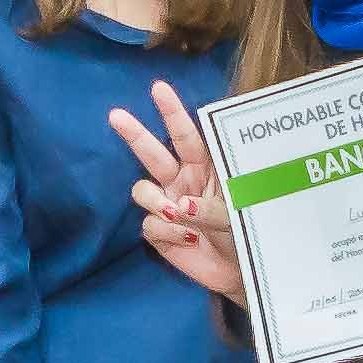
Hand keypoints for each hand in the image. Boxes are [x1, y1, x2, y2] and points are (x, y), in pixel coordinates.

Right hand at [108, 80, 244, 303]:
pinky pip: (149, 224)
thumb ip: (209, 208)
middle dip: (134, 134)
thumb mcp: (236, 215)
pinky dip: (167, 232)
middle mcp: (182, 181)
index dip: (172, 112)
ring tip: (178, 217)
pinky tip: (187, 240)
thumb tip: (179, 206)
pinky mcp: (158, 232)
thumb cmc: (247, 234)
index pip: (186, 135)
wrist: (240, 273)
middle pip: (152, 153)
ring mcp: (168, 205)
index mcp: (205, 167)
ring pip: (142, 190)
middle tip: (115, 115)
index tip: (158, 88)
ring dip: (157, 202)